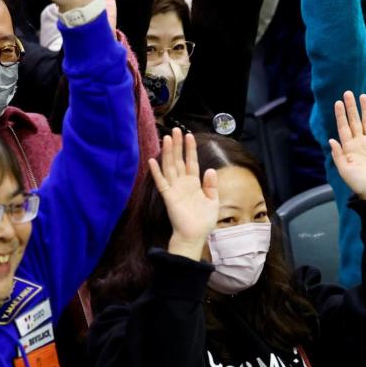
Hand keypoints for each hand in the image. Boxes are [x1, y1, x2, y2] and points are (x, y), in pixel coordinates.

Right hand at [151, 130, 219, 259]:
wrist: (195, 235)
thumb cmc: (203, 220)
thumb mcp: (213, 200)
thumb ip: (211, 185)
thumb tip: (210, 169)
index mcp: (194, 183)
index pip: (191, 162)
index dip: (190, 149)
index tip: (189, 135)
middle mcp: (183, 183)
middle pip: (178, 160)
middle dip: (177, 146)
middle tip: (175, 131)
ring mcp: (174, 189)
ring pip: (169, 167)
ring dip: (167, 153)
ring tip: (166, 139)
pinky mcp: (168, 197)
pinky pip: (161, 182)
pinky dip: (156, 172)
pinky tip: (152, 161)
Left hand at [328, 92, 365, 201]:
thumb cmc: (358, 183)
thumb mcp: (345, 170)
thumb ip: (338, 155)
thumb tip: (331, 139)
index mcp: (349, 147)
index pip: (343, 127)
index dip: (341, 115)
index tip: (338, 103)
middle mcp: (359, 142)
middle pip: (355, 121)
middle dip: (351, 107)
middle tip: (348, 92)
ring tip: (363, 96)